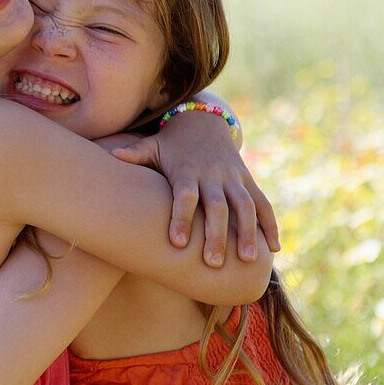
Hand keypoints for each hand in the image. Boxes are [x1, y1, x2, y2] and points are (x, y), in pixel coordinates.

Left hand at [110, 111, 279, 266]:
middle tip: (212, 263)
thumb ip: (134, 153)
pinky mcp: (247, 180)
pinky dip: (269, 225)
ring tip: (246, 260)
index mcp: (187, 171)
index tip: (177, 244)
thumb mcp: (152, 145)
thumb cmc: (170, 143)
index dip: (181, 218)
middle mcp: (212, 175)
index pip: (185, 196)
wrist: (203, 121)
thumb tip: (110, 155)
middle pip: (217, 207)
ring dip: (247, 233)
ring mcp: (233, 178)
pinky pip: (262, 204)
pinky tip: (273, 249)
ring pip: (244, 206)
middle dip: (216, 235)